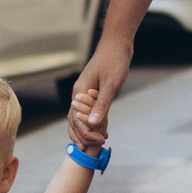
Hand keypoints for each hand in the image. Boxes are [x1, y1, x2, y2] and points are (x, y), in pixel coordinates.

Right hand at [67, 36, 133, 151]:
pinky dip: (91, 121)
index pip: (77, 120)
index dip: (87, 133)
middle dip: (83, 135)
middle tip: (94, 148)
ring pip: (79, 116)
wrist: (117, 43)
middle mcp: (78, 93)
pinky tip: (100, 128)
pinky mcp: (92, 90)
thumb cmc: (114, 61)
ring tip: (94, 144)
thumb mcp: (111, 84)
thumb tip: (92, 124)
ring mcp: (84, 92)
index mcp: (80, 93)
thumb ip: (102, 105)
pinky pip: (87, 110)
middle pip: (74, 120)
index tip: (99, 142)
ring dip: (85, 130)